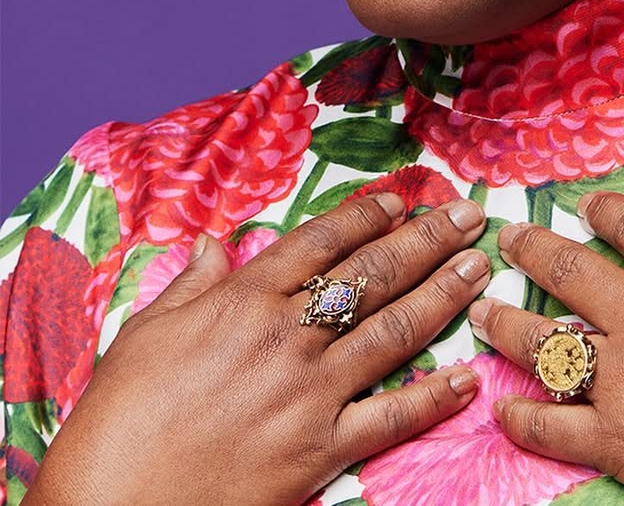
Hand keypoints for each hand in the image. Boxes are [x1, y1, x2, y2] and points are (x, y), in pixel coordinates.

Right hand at [26, 191, 490, 505]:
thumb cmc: (117, 421)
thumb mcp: (143, 334)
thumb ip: (190, 284)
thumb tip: (215, 244)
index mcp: (243, 300)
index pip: (321, 242)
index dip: (367, 215)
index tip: (403, 198)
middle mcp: (286, 336)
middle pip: (372, 274)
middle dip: (428, 239)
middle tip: (470, 213)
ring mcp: (308, 393)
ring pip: (393, 331)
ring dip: (443, 295)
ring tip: (480, 267)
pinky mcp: (319, 452)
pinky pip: (390, 418)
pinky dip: (433, 398)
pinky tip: (467, 378)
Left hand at [469, 193, 623, 505]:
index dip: (605, 211)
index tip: (585, 205)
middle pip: (573, 272)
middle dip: (533, 250)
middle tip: (508, 238)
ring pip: (546, 343)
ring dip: (506, 324)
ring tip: (480, 311)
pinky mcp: (618, 442)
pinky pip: (552, 427)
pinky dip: (521, 419)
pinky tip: (501, 409)